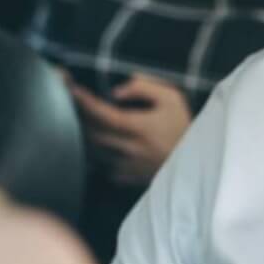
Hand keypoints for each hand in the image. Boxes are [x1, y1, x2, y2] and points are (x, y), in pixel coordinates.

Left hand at [65, 74, 192, 186]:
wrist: (197, 162)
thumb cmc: (183, 126)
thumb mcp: (172, 98)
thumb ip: (145, 87)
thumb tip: (116, 91)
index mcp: (139, 128)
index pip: (103, 114)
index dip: (84, 101)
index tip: (70, 88)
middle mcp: (129, 148)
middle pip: (91, 133)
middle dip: (77, 115)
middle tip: (67, 100)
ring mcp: (125, 165)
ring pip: (92, 150)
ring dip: (83, 134)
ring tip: (77, 118)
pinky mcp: (126, 176)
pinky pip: (100, 164)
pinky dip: (95, 153)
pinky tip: (95, 141)